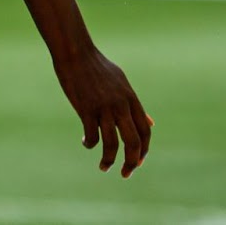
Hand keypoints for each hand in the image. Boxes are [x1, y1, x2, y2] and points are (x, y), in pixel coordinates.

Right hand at [54, 49, 152, 177]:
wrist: (75, 52)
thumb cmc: (97, 66)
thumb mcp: (122, 82)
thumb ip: (136, 105)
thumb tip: (150, 123)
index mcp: (131, 99)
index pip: (145, 131)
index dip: (144, 150)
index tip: (137, 162)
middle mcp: (121, 105)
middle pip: (133, 142)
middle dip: (132, 163)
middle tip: (126, 173)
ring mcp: (104, 107)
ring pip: (112, 144)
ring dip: (109, 160)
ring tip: (104, 167)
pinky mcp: (86, 108)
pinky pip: (92, 136)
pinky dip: (90, 144)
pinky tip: (85, 143)